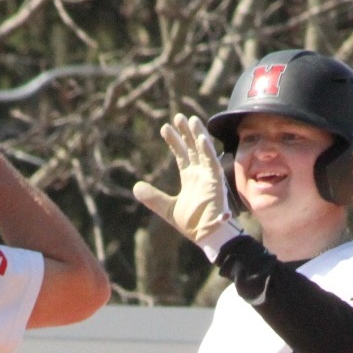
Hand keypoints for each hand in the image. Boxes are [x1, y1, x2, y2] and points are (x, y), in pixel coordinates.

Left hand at [132, 115, 236, 247]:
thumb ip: (153, 197)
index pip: (182, 155)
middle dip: (186, 132)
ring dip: (198, 135)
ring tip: (191, 119)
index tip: (165, 128)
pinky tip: (200, 138)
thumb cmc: (192, 224)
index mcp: (191, 179)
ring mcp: (209, 177)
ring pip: (203, 151)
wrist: (207, 236)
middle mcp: (201, 174)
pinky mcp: (216, 182)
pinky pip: (212, 163)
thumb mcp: (167, 209)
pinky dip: (207, 151)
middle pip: (193, 148)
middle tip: (178, 116)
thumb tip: (135, 187)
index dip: (174, 141)